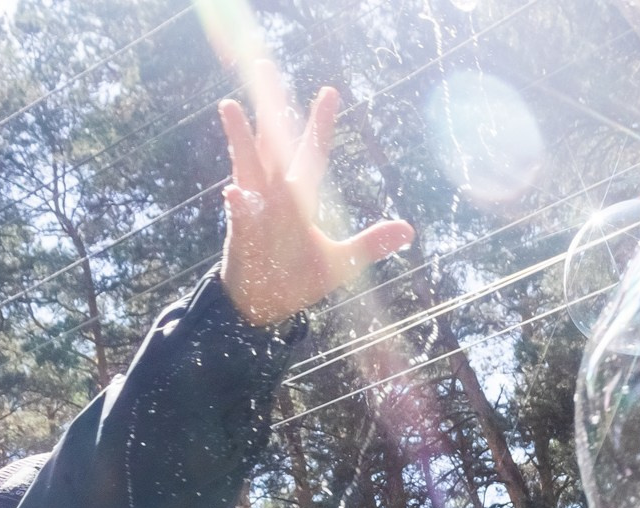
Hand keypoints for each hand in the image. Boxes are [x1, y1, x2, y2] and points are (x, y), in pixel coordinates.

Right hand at [217, 86, 412, 326]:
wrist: (266, 305)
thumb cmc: (299, 277)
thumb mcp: (343, 262)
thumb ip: (372, 243)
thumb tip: (409, 229)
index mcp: (299, 197)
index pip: (312, 152)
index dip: (320, 124)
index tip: (330, 92)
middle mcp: (275, 195)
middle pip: (274, 143)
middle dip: (271, 109)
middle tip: (266, 69)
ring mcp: (256, 212)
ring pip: (246, 168)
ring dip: (240, 140)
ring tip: (230, 108)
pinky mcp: (243, 237)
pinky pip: (240, 218)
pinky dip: (239, 207)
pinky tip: (233, 193)